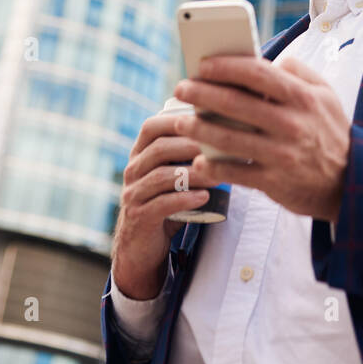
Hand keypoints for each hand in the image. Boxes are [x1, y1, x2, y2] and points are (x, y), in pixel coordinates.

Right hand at [112, 109, 217, 299]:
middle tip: (220, 146)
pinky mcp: (138, 217)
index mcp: (139, 153)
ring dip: (193, 174)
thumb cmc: (165, 201)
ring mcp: (133, 194)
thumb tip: (230, 131)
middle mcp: (132, 170)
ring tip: (218, 174)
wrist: (142, 245)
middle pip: (159, 149)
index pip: (151, 127)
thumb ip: (187, 155)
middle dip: (191, 145)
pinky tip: (205, 197)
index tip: (206, 118)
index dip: (176, 119)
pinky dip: (185, 199)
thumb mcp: (171, 174)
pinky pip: (161, 204)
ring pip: (162, 177)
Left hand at [173, 54, 350, 223]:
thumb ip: (299, 72)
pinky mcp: (274, 182)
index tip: (202, 64)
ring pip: (230, 138)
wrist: (350, 183)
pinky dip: (214, 167)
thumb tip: (270, 59)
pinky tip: (198, 160)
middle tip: (180, 88)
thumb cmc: (331, 132)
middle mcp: (291, 123)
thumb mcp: (326, 95)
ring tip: (179, 121)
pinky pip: (236, 173)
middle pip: (237, 103)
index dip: (227, 66)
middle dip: (202, 93)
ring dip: (199, 128)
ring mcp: (282, 154)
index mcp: (302, 97)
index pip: (258, 73)